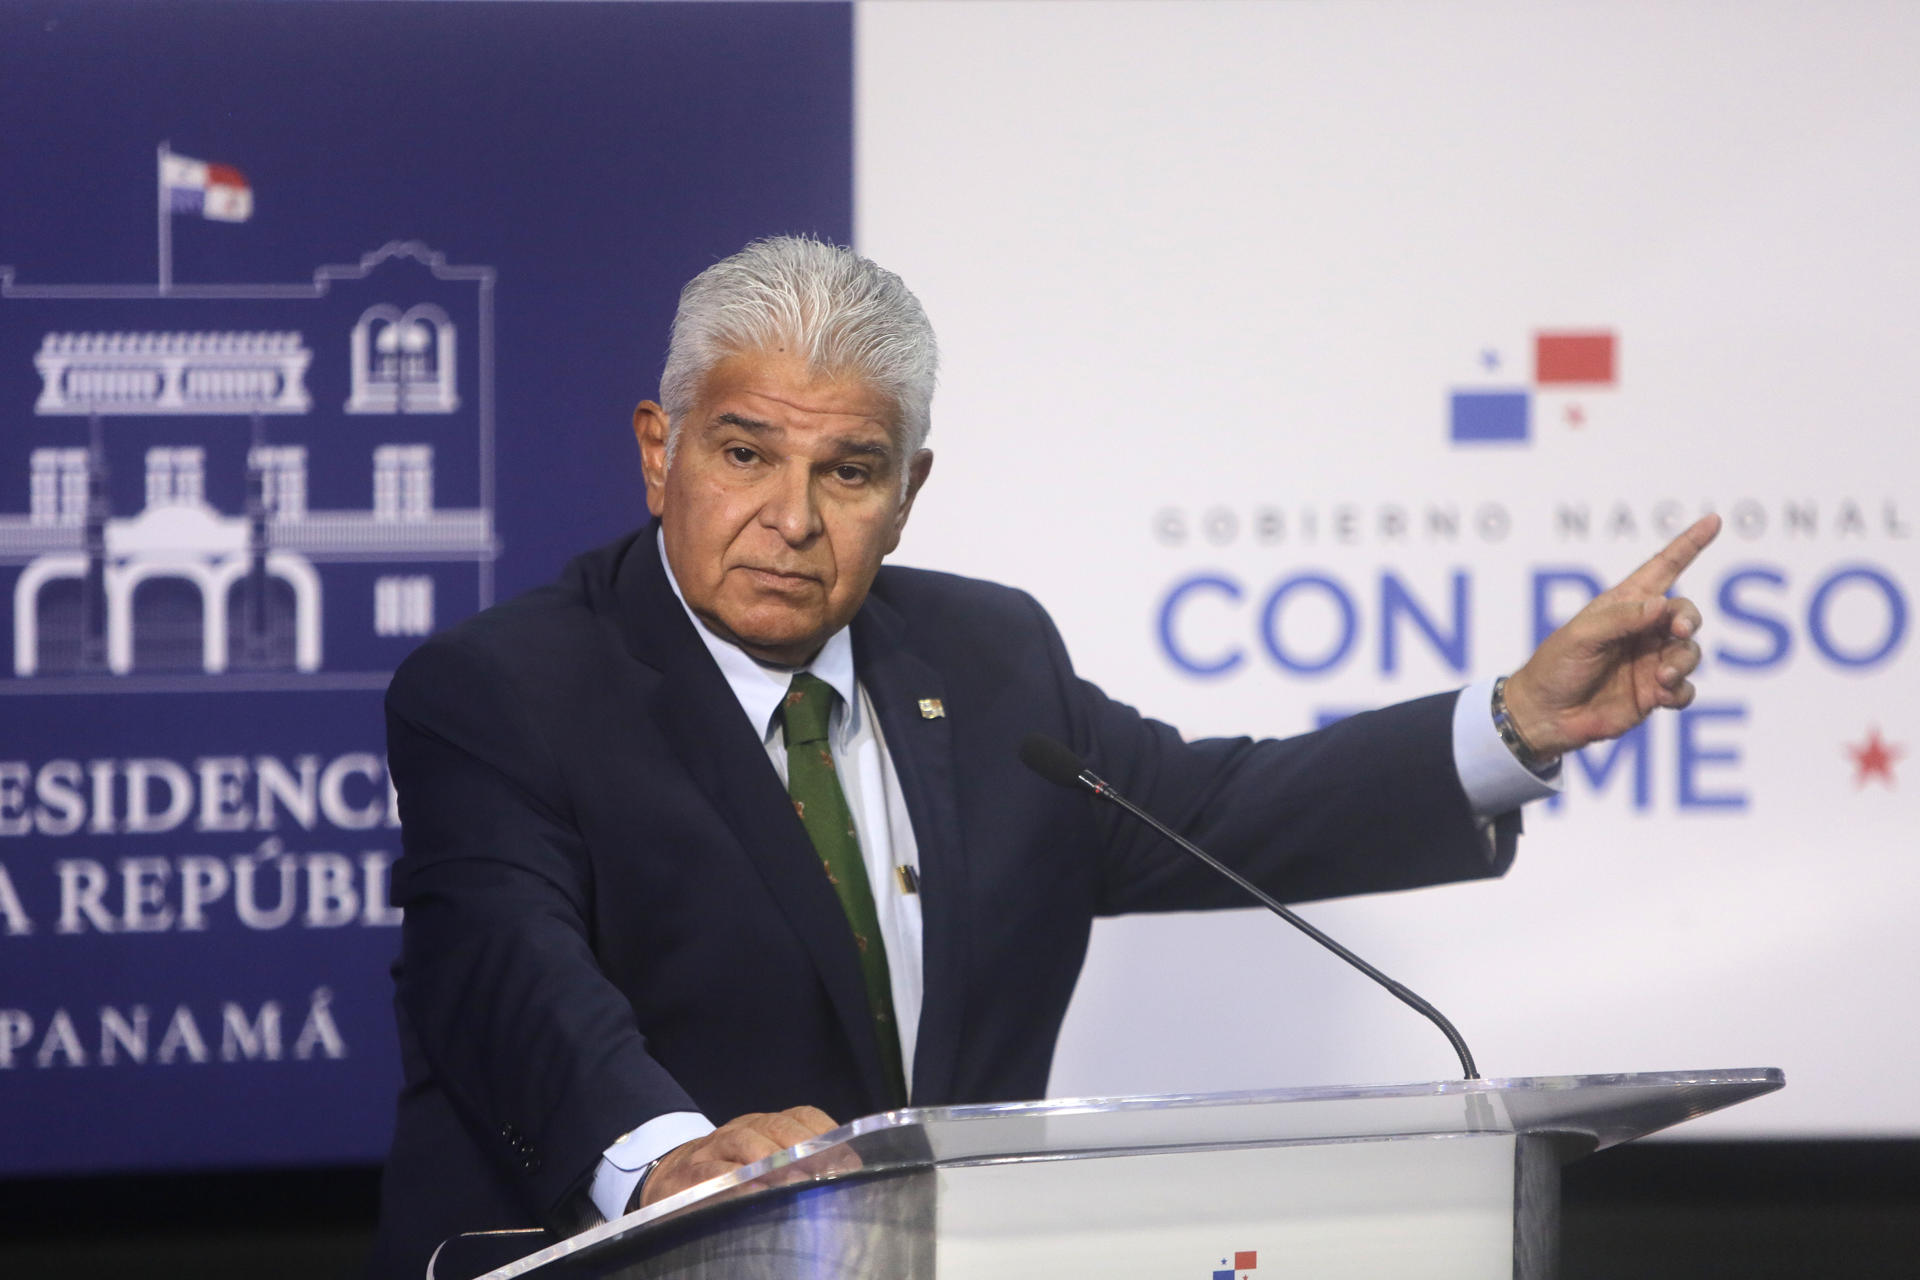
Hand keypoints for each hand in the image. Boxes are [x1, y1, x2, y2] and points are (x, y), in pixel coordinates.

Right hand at [631, 1106, 838, 1209]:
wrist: (668, 1178)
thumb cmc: (728, 1175)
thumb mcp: (762, 1163)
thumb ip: (797, 1165)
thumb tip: (845, 1174)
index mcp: (765, 1126)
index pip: (802, 1116)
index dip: (826, 1134)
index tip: (849, 1159)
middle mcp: (742, 1130)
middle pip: (777, 1128)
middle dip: (804, 1148)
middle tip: (825, 1172)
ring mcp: (714, 1148)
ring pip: (746, 1142)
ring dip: (772, 1161)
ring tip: (795, 1182)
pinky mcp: (691, 1174)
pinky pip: (714, 1172)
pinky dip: (735, 1181)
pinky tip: (754, 1191)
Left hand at [1504, 514, 1720, 757]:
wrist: (1545, 716)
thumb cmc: (1555, 668)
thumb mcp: (1581, 636)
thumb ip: (1622, 619)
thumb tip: (1663, 605)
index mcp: (1623, 605)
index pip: (1663, 569)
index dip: (1688, 545)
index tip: (1713, 520)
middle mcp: (1641, 630)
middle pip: (1685, 614)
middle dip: (1687, 620)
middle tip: (1679, 631)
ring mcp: (1650, 661)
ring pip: (1690, 652)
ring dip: (1682, 661)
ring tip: (1661, 676)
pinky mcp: (1654, 693)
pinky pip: (1686, 689)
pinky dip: (1680, 691)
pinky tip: (1661, 696)